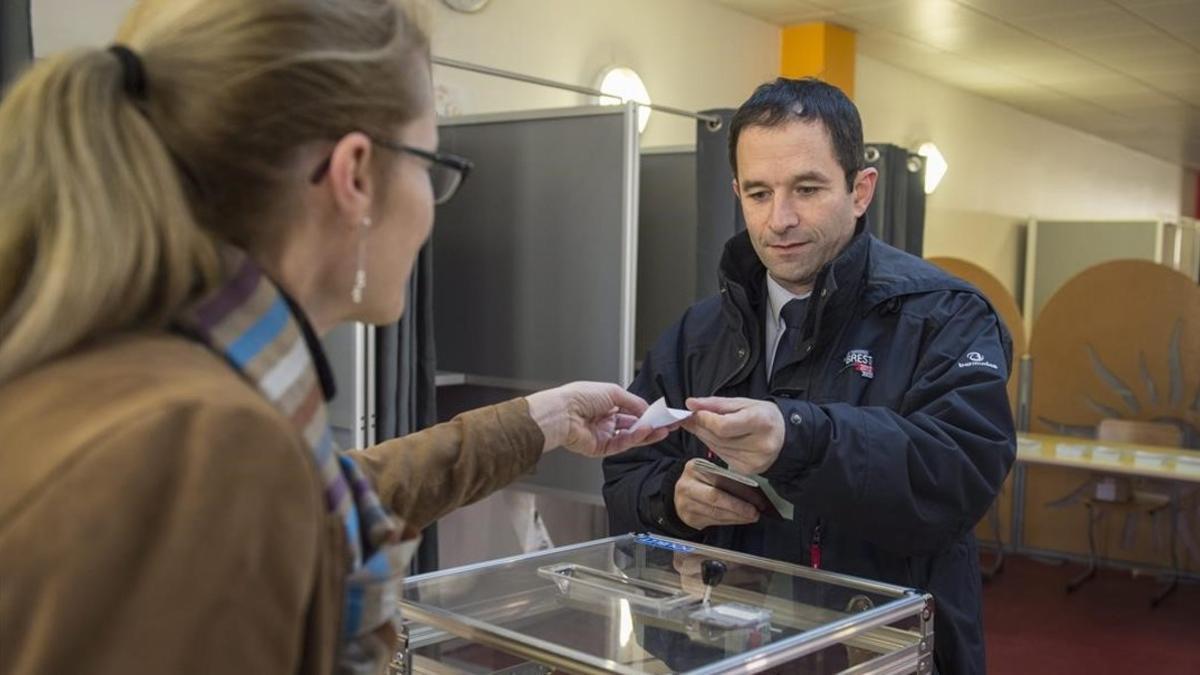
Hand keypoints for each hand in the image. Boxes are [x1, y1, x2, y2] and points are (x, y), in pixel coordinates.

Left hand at [525, 382, 671, 456]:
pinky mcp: (599, 448)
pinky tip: (646, 432)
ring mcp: (602, 435)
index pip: (631, 410)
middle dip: (651, 426)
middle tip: (669, 426)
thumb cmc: (581, 397)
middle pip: (632, 425)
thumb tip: (648, 410)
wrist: (562, 412)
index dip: (647, 413)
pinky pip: (620, 444)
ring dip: (646, 434)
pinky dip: (634, 439)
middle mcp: (604, 420)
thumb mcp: (613, 392)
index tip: (663, 414)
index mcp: (605, 404)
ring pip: (629, 437)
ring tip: (663, 430)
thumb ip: (634, 402)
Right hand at [674, 458, 759, 530]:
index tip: (756, 497)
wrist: (682, 494)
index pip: (719, 479)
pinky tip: (740, 519)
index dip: (740, 489)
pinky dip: (730, 521)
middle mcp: (686, 485)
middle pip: (715, 498)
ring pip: (716, 513)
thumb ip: (725, 475)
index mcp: (694, 468)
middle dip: (738, 507)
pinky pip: (714, 522)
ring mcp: (686, 504)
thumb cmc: (702, 481)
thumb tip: (753, 486)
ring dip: (737, 516)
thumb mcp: (709, 471)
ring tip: (751, 516)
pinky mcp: (690, 518)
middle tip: (754, 512)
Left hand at [680, 397, 784, 474]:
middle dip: (700, 427)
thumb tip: (690, 404)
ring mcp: (755, 461)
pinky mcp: (748, 471)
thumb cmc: (763, 416)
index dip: (705, 420)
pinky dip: (714, 446)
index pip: (723, 426)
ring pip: (716, 448)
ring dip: (705, 436)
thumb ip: (715, 403)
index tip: (695, 413)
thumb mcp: (743, 403)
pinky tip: (717, 438)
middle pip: (718, 438)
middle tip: (691, 417)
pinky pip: (721, 456)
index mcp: (761, 422)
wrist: (785, 437)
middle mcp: (761, 445)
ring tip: (704, 425)